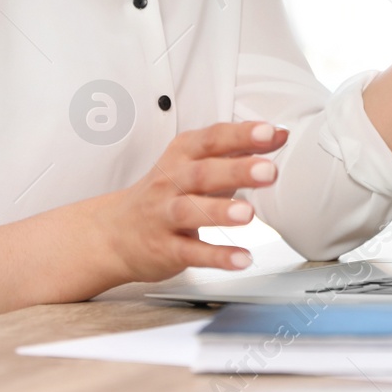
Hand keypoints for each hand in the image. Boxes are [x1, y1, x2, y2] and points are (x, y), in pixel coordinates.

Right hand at [95, 120, 287, 281]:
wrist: (113, 233)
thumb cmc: (163, 195)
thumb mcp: (192, 165)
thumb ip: (235, 151)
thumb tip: (278, 135)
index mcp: (181, 157)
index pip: (212, 139)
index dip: (241, 135)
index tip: (271, 133)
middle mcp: (170, 183)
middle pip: (202, 173)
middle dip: (236, 170)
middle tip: (269, 171)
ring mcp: (164, 216)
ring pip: (190, 211)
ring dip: (220, 211)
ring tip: (248, 214)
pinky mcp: (164, 249)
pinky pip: (190, 252)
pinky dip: (216, 256)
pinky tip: (241, 259)